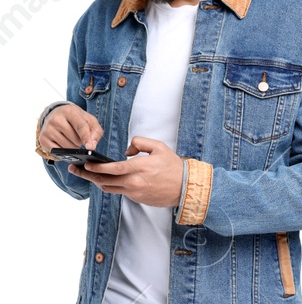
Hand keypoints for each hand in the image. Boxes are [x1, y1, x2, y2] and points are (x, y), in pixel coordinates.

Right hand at [38, 103, 102, 151]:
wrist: (56, 115)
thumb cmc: (76, 119)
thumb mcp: (89, 120)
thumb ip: (96, 131)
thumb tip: (92, 146)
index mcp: (69, 111)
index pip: (80, 126)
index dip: (86, 137)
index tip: (90, 147)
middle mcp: (56, 119)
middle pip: (75, 139)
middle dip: (81, 141)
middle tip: (78, 135)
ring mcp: (47, 129)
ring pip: (67, 147)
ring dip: (73, 147)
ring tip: (71, 138)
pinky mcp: (42, 139)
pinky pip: (58, 151)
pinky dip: (64, 151)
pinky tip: (63, 142)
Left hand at [68, 137, 183, 207]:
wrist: (186, 187)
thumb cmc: (174, 167)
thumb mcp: (160, 147)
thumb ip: (140, 142)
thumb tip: (127, 150)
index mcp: (139, 167)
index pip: (112, 168)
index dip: (96, 167)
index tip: (86, 163)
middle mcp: (134, 182)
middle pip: (104, 180)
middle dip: (87, 174)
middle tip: (76, 170)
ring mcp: (134, 192)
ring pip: (108, 188)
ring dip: (96, 181)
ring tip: (87, 174)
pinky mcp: (137, 198)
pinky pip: (119, 192)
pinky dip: (111, 185)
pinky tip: (107, 180)